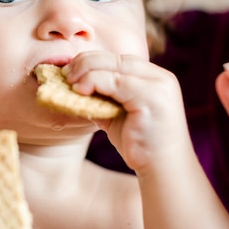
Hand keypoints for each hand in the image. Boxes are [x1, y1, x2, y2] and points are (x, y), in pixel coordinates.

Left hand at [63, 51, 188, 171]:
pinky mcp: (152, 96)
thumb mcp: (117, 115)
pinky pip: (116, 82)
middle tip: (65, 73)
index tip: (69, 69)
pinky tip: (80, 90)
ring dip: (87, 71)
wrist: (163, 170)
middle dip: (85, 62)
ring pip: (114, 66)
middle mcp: (159, 76)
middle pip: (115, 58)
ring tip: (70, 82)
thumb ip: (102, 98)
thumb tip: (73, 86)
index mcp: (153, 77)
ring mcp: (158, 85)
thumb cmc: (140, 144)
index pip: (117, 59)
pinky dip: (94, 81)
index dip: (91, 60)